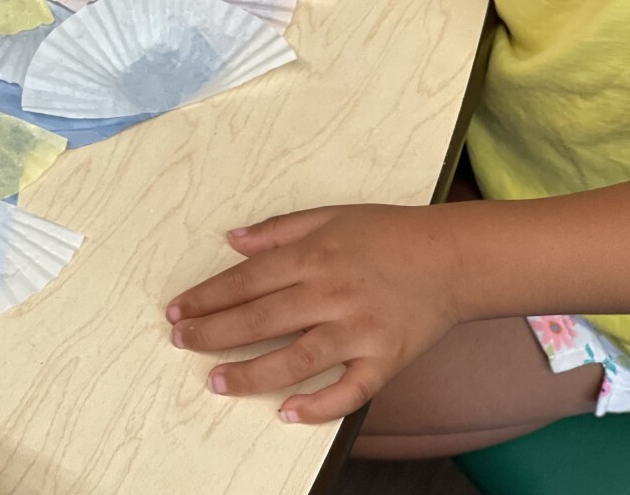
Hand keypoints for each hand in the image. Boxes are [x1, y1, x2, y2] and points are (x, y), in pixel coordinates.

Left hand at [165, 204, 464, 423]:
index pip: (248, 279)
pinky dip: (318, 406)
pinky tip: (288, 413)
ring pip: (295, 359)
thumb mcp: (331, 215)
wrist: (453, 257)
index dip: (208, 296)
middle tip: (181, 344)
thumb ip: (278, 229)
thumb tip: (232, 240)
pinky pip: (348, 390)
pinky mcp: (385, 359)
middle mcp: (332, 292)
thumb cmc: (388, 233)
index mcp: (315, 254)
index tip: (177, 310)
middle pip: (262, 318)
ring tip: (216, 382)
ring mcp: (359, 329)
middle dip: (214, 333)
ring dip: (251, 374)